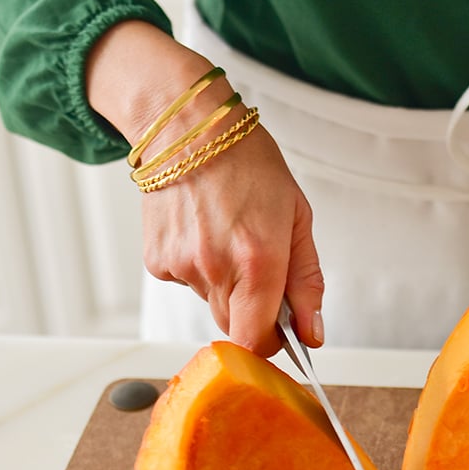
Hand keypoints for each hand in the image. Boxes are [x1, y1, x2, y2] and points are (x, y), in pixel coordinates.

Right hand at [86, 21, 323, 355]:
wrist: (189, 128)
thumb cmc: (249, 165)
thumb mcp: (298, 218)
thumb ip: (307, 283)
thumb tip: (312, 334)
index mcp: (259, 260)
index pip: (257, 342)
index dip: (270, 342)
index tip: (279, 328)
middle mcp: (216, 268)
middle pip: (235, 328)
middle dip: (251, 309)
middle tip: (256, 264)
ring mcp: (182, 266)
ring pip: (211, 304)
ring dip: (224, 284)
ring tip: (226, 235)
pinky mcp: (156, 262)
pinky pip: (186, 283)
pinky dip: (197, 268)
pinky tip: (201, 230)